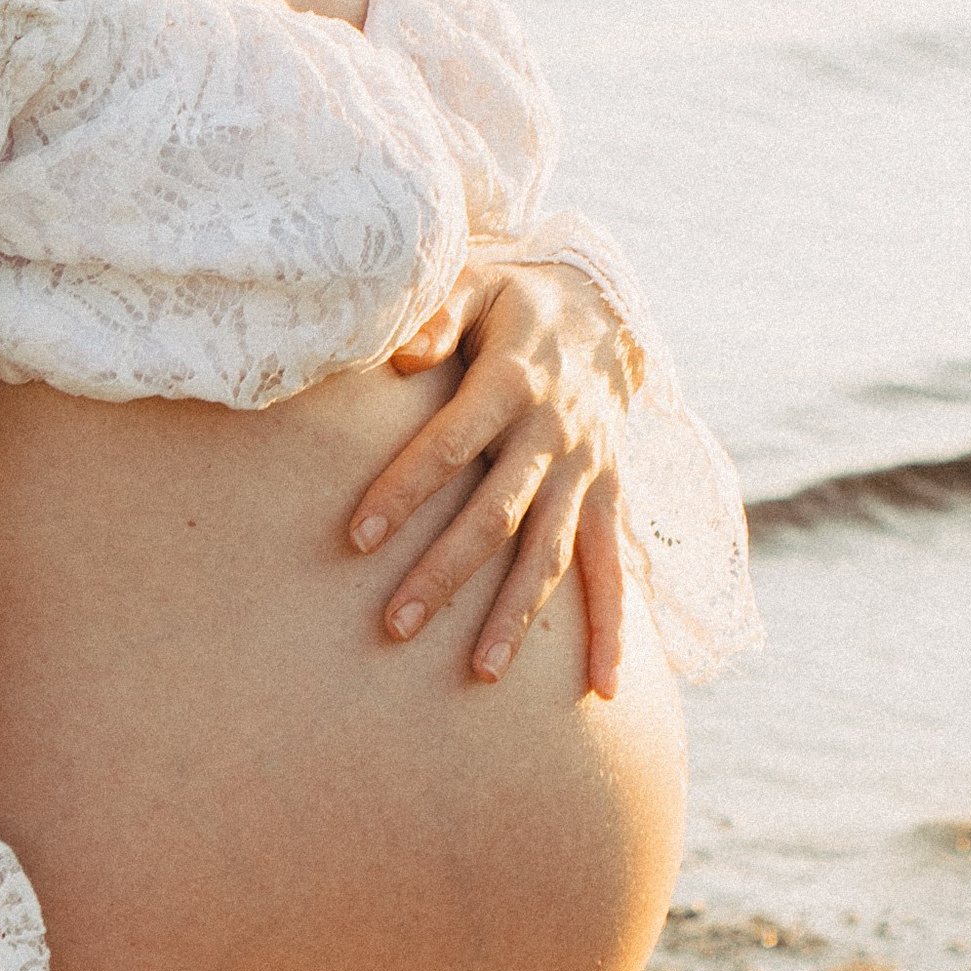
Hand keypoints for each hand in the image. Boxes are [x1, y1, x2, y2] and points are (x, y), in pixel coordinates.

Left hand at [352, 262, 634, 696]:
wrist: (602, 308)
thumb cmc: (512, 301)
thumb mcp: (476, 281)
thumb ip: (438, 314)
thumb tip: (403, 357)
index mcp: (512, 380)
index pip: (451, 443)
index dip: (406, 488)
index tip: (355, 537)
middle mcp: (555, 433)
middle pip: (497, 512)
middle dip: (446, 572)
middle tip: (395, 625)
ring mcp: (588, 470)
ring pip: (551, 551)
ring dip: (518, 614)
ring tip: (481, 675)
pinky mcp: (611, 493)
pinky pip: (615, 566)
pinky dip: (615, 627)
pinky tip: (603, 690)